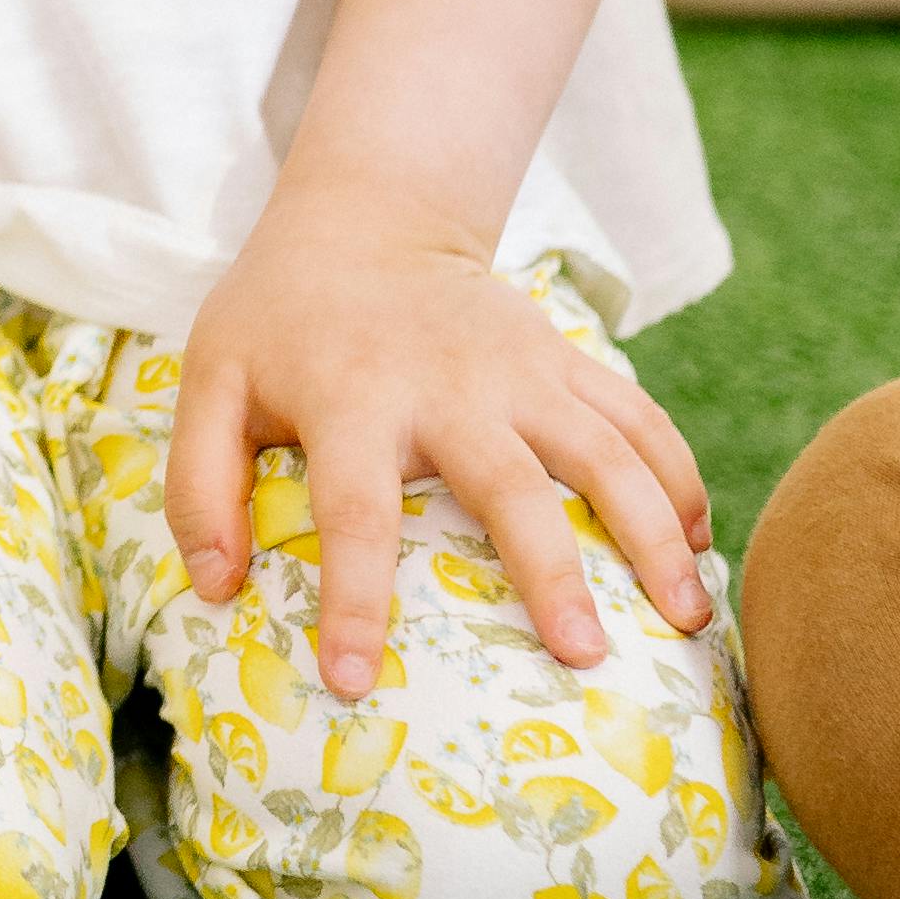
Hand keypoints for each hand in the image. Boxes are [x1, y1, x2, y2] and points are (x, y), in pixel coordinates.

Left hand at [165, 200, 718, 696]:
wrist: (366, 217)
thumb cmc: (278, 320)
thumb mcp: (208, 382)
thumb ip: (198, 485)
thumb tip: (216, 589)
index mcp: (352, 398)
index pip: (351, 512)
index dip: (352, 599)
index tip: (353, 681)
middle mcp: (450, 385)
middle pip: (512, 487)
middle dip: (552, 574)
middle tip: (585, 659)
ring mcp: (522, 369)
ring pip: (607, 451)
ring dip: (654, 533)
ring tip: (689, 620)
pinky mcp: (566, 359)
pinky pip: (639, 419)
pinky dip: (679, 479)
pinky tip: (701, 550)